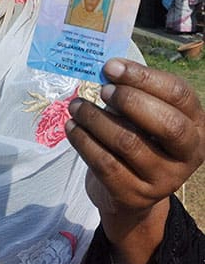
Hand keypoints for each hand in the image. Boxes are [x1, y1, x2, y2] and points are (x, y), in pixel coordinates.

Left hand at [65, 58, 204, 263]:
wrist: (127, 192)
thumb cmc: (136, 138)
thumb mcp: (142, 114)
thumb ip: (132, 91)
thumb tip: (108, 69)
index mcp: (196, 125)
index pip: (179, 94)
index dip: (143, 77)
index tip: (110, 67)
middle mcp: (189, 154)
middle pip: (167, 124)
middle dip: (130, 101)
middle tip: (102, 90)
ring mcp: (164, 179)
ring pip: (129, 143)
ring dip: (96, 119)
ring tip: (76, 106)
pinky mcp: (134, 196)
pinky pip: (105, 164)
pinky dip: (83, 141)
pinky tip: (72, 127)